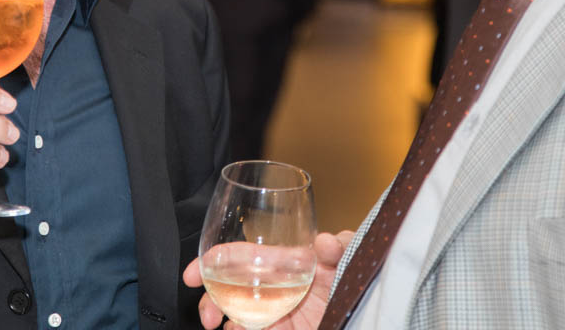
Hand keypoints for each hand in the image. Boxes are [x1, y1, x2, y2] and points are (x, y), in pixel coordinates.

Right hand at [183, 230, 355, 329]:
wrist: (370, 316)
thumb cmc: (357, 283)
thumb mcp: (352, 259)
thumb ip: (342, 245)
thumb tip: (324, 242)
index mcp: (284, 264)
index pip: (241, 257)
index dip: (214, 261)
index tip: (194, 273)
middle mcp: (274, 289)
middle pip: (229, 290)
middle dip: (210, 300)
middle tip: (206, 316)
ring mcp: (275, 315)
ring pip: (235, 316)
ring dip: (223, 321)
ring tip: (221, 328)